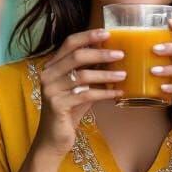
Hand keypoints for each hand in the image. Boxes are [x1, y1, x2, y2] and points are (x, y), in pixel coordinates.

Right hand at [33, 29, 124, 156]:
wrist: (54, 139)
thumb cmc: (70, 111)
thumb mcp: (81, 88)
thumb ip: (91, 72)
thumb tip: (113, 55)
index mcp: (52, 66)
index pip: (69, 43)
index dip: (88, 36)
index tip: (107, 32)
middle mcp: (47, 75)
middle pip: (76, 56)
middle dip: (100, 53)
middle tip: (121, 53)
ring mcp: (50, 90)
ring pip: (82, 76)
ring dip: (106, 75)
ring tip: (124, 74)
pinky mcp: (57, 105)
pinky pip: (85, 95)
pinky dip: (104, 93)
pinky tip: (118, 93)